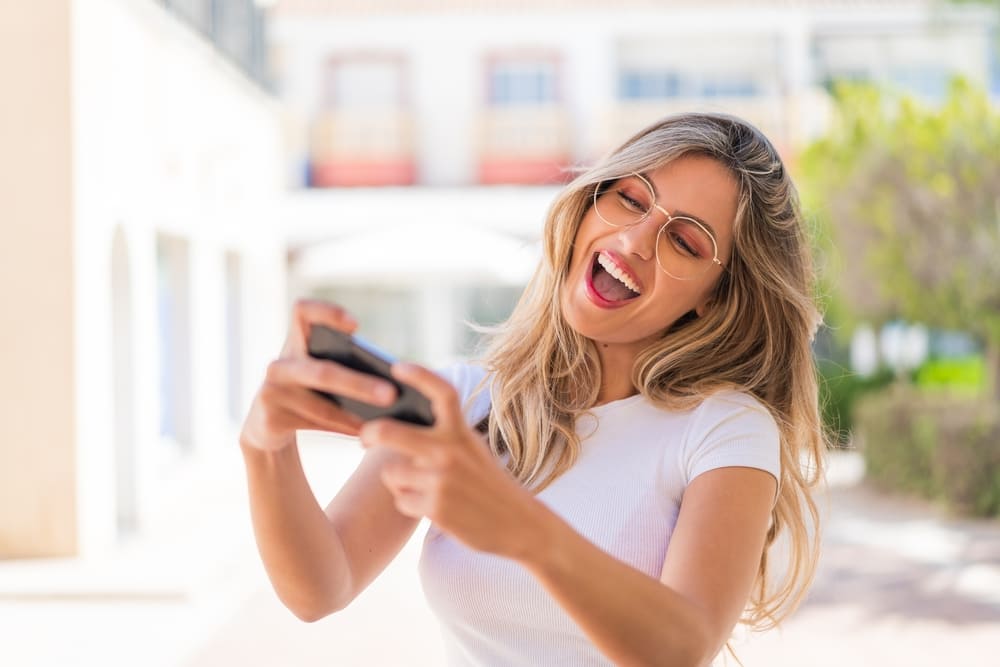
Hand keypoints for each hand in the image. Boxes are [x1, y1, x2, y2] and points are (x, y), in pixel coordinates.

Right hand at [239, 299, 398, 451]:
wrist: (269, 425)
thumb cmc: (309, 391)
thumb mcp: (322, 375)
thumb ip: (345, 368)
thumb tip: (391, 383)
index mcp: (294, 343)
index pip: (302, 311)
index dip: (326, 313)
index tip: (355, 326)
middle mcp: (280, 364)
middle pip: (323, 371)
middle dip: (360, 384)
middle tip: (392, 394)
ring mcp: (271, 392)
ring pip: (321, 404)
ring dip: (355, 415)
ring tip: (384, 423)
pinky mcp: (269, 419)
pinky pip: (313, 424)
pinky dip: (341, 428)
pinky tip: (363, 432)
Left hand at [359, 363, 545, 558]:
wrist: (518, 524)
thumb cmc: (489, 485)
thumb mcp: (474, 451)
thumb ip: (444, 437)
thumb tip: (398, 427)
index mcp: (462, 432)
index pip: (442, 392)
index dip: (419, 375)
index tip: (398, 367)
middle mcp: (449, 452)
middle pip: (390, 432)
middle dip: (370, 433)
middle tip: (364, 438)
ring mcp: (441, 480)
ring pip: (391, 473)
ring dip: (399, 482)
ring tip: (423, 488)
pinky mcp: (435, 508)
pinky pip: (400, 500)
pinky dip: (409, 504)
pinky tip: (431, 507)